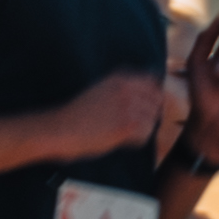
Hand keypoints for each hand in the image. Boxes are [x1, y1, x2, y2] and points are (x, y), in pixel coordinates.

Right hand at [52, 72, 168, 162]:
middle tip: (129, 122)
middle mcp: (127, 89)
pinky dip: (135, 140)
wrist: (61, 128)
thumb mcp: (100, 89)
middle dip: (147, 113)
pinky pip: (145, 134)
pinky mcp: (127, 125)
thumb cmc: (78, 113)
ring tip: (121, 131)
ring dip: (141, 128)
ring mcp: (128, 106)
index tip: (141, 106)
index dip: (150, 96)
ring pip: (152, 119)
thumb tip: (151, 94)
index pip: (152, 82)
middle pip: (156, 101)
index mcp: (120, 78)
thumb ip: (123, 89)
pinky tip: (120, 138)